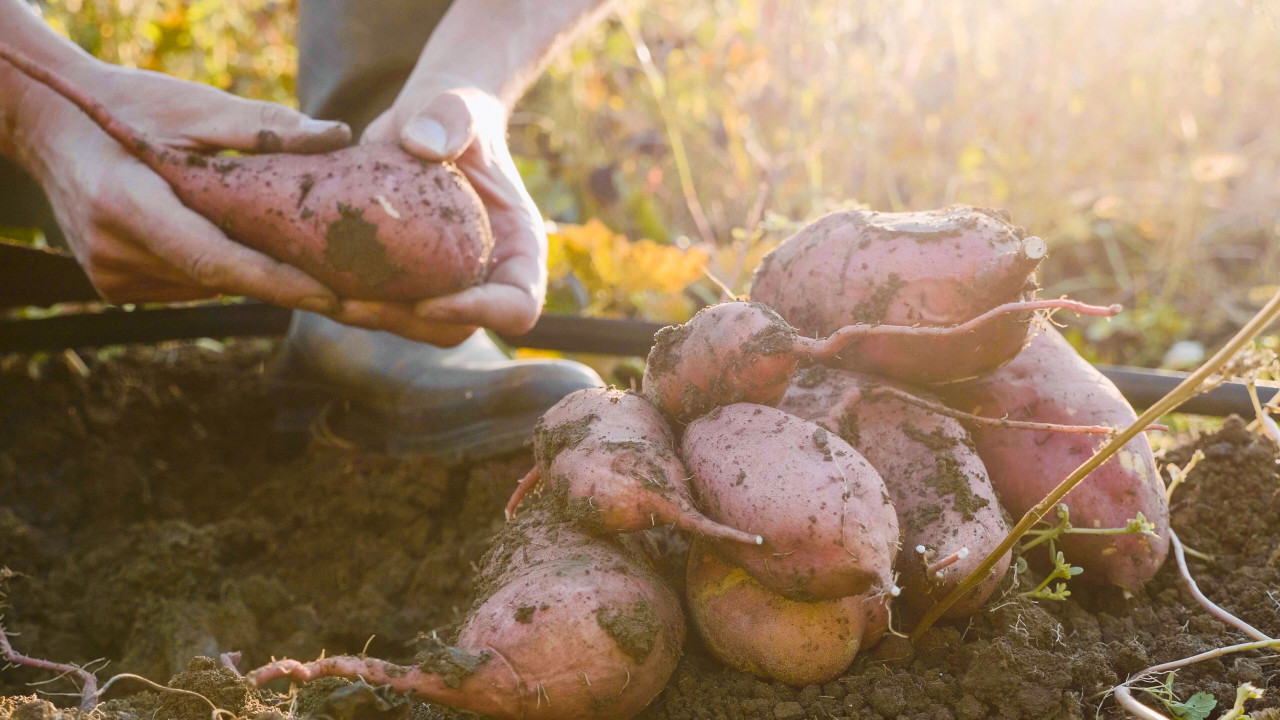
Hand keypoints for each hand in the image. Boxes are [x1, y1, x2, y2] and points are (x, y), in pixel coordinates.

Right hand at [15, 62, 350, 312]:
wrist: (54, 126)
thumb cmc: (132, 107)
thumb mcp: (194, 107)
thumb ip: (263, 126)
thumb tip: (337, 135)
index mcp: (128, 206)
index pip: (216, 262)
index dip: (277, 284)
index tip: (334, 296)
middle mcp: (113, 253)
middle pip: (220, 278)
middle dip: (279, 274)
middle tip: (343, 269)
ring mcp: (111, 276)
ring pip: (209, 286)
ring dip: (247, 268)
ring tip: (287, 240)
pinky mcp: (114, 288)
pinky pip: (188, 285)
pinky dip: (216, 267)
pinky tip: (228, 237)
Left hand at [335, 72, 546, 345]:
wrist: (427, 122)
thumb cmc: (454, 114)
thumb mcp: (457, 109)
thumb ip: (451, 119)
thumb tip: (423, 143)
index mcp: (519, 248)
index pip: (517, 307)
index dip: (479, 313)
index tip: (428, 301)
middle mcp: (487, 276)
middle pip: (457, 327)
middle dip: (406, 322)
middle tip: (353, 303)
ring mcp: (447, 284)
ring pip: (415, 326)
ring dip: (370, 318)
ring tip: (321, 295)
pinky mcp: (408, 281)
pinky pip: (382, 304)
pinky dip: (346, 297)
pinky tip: (305, 277)